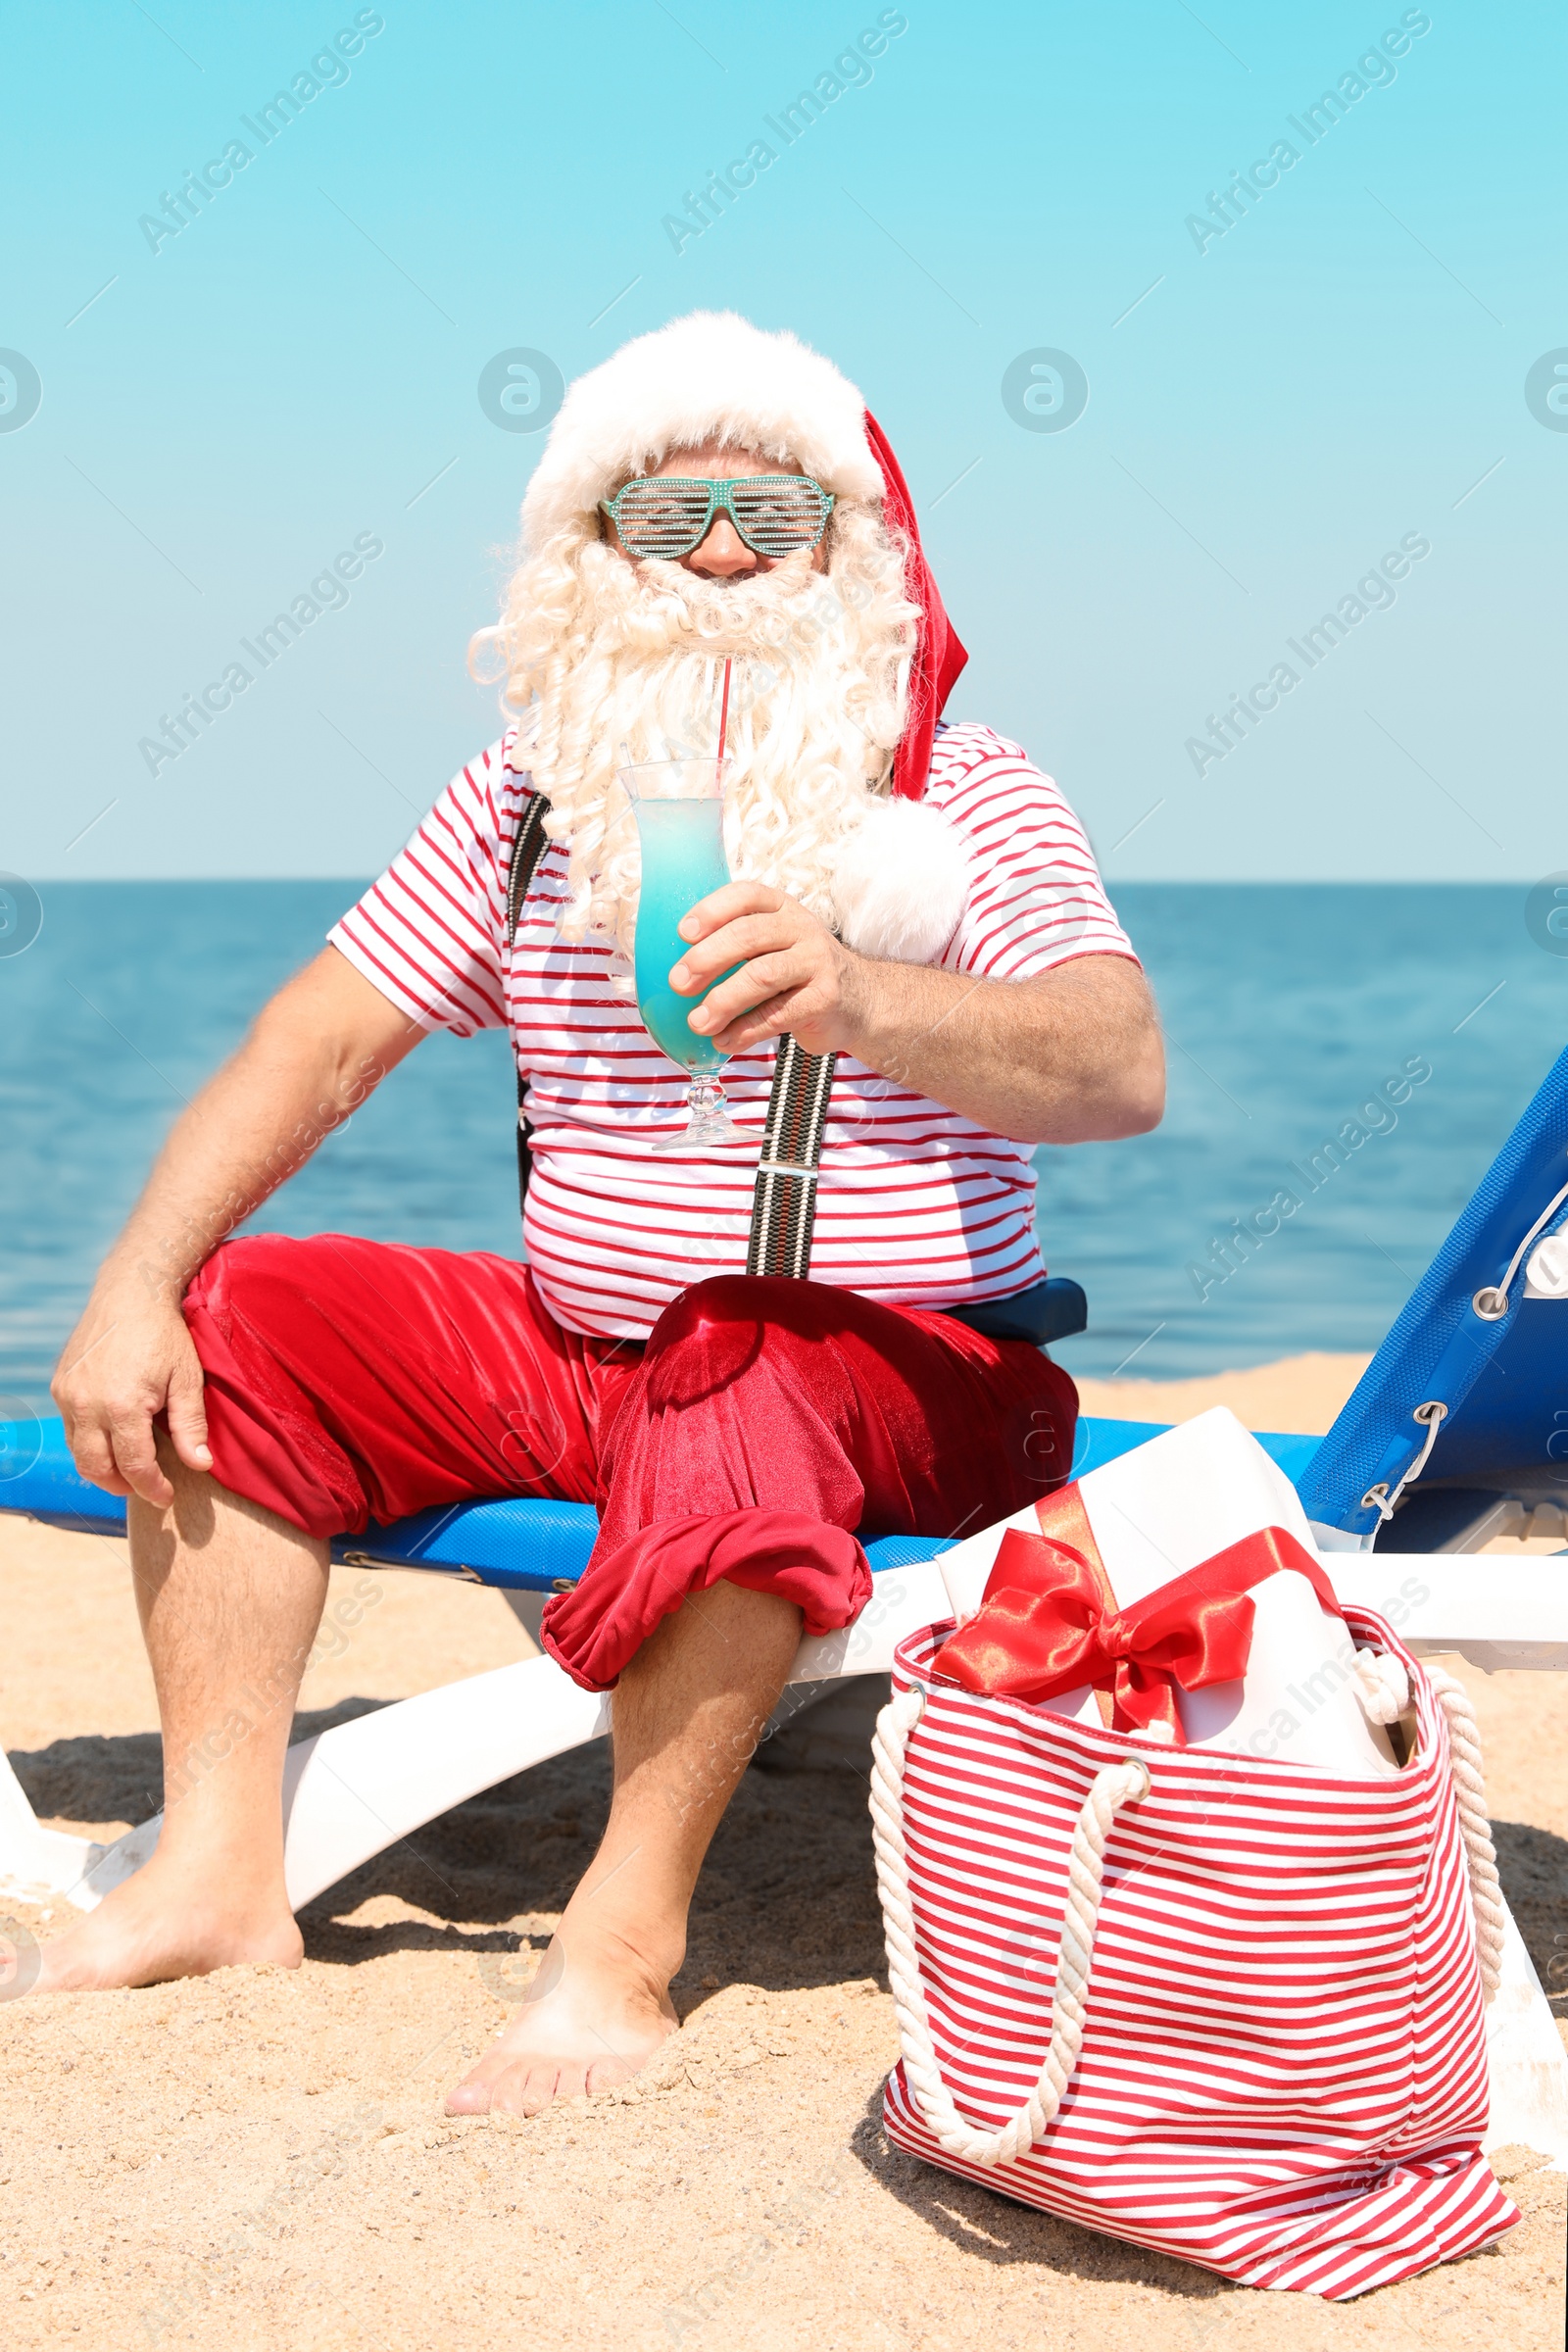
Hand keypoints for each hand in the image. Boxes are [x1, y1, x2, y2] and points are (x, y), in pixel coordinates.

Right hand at [51, 1275, 212, 1507]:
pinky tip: (112, 1440)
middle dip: (123, 1486)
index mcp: (122, 1406)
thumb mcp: (187, 1379)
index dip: (152, 1488)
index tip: (167, 1497)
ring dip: (102, 1468)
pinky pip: (70, 1429)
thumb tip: (199, 1465)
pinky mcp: (60, 1386)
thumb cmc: (165, 1335)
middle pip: (98, 1468)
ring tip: (130, 1470)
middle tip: (147, 1488)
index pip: (134, 1466)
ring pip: (78, 1452)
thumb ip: (191, 1426)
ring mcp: (68, 1395)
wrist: (131, 1293)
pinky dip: (89, 1443)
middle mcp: (86, 1405)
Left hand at [668, 881, 864, 1057]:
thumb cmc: (796, 973)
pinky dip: (746, 1031)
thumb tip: (676, 973)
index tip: (683, 934)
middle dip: (707, 959)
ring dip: (723, 1001)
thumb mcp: (773, 945)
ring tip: (698, 1022)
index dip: (712, 911)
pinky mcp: (825, 999)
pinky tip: (725, 1041)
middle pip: (749, 935)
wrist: (858, 1001)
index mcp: (781, 908)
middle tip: (679, 984)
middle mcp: (801, 928)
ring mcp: (817, 962)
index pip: (746, 896)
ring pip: (762, 976)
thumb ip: (735, 947)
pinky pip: (778, 1014)